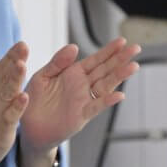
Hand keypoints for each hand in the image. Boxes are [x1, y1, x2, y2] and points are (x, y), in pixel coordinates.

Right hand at [0, 42, 28, 166]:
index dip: (8, 57)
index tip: (20, 44)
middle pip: (2, 79)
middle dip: (13, 62)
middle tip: (24, 47)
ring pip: (5, 95)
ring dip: (14, 80)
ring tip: (22, 65)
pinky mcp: (0, 132)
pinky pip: (9, 118)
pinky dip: (16, 108)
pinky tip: (23, 97)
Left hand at [20, 38, 140, 156]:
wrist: (29, 125)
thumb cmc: (34, 99)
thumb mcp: (42, 76)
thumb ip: (57, 62)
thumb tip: (73, 46)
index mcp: (73, 73)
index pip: (94, 59)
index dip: (108, 51)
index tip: (122, 40)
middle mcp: (82, 85)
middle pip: (105, 70)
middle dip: (120, 59)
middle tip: (136, 48)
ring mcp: (84, 99)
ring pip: (105, 85)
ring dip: (119, 76)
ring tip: (133, 66)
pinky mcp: (81, 115)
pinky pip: (96, 107)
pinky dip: (107, 101)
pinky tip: (119, 95)